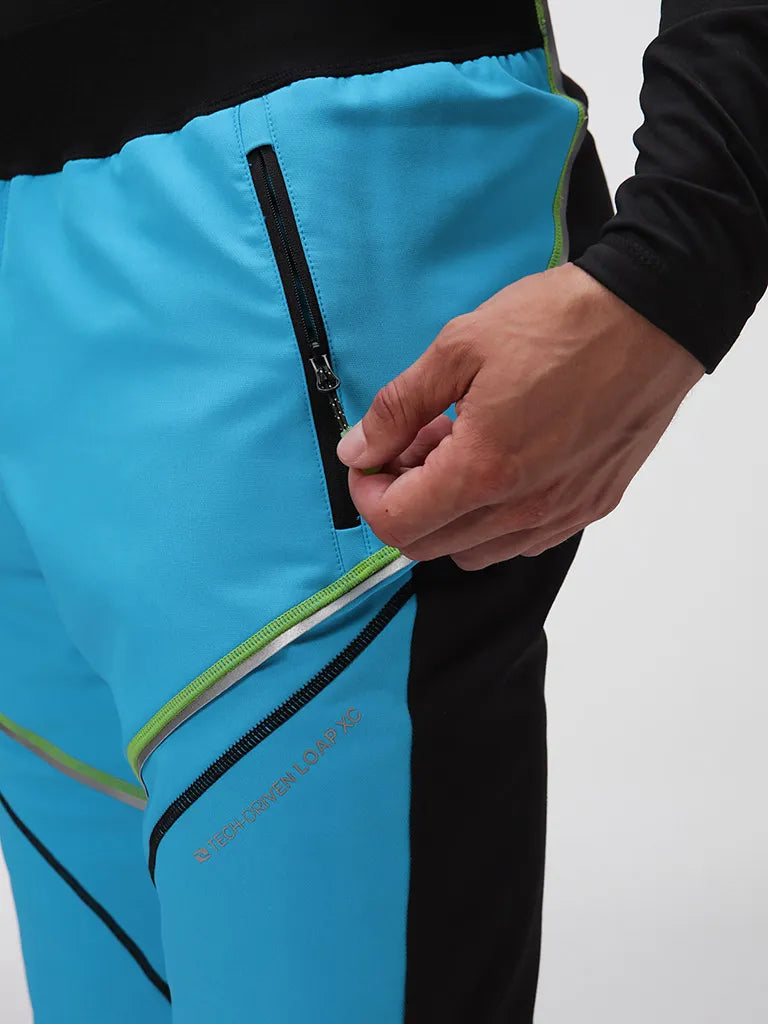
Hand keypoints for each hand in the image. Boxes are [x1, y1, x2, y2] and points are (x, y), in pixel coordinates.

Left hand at [336, 263, 703, 569]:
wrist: (654, 316)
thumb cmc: (560, 323)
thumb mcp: (459, 348)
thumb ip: (397, 407)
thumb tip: (358, 449)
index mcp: (484, 471)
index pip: (396, 525)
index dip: (366, 495)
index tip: (371, 457)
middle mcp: (524, 509)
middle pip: (429, 546)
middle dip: (403, 501)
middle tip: (413, 442)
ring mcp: (562, 514)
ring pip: (474, 551)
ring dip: (448, 512)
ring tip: (458, 448)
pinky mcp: (592, 505)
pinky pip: (522, 540)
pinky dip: (493, 516)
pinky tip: (502, 460)